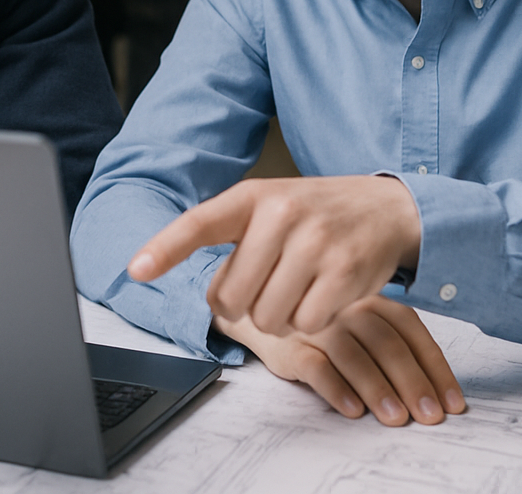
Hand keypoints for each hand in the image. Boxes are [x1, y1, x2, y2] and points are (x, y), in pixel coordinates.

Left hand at [128, 176, 420, 335]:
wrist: (386, 209)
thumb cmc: (314, 215)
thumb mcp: (269, 208)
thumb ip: (233, 241)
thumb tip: (210, 296)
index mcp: (251, 196)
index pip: (198, 223)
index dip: (165, 249)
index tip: (135, 270)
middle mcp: (281, 213)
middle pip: (232, 298)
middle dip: (244, 305)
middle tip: (268, 285)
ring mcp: (315, 242)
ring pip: (268, 317)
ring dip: (280, 316)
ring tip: (300, 286)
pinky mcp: (345, 271)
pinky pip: (306, 324)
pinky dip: (312, 320)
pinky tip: (324, 294)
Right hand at [214, 295, 463, 423]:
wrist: (264, 312)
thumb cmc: (326, 325)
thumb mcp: (362, 324)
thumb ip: (393, 344)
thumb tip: (434, 391)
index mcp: (374, 301)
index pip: (413, 333)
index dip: (435, 369)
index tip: (451, 402)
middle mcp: (349, 308)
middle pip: (388, 345)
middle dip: (413, 384)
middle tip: (429, 415)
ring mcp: (319, 325)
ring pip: (355, 356)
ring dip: (378, 389)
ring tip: (396, 418)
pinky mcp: (291, 346)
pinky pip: (316, 367)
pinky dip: (337, 389)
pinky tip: (353, 410)